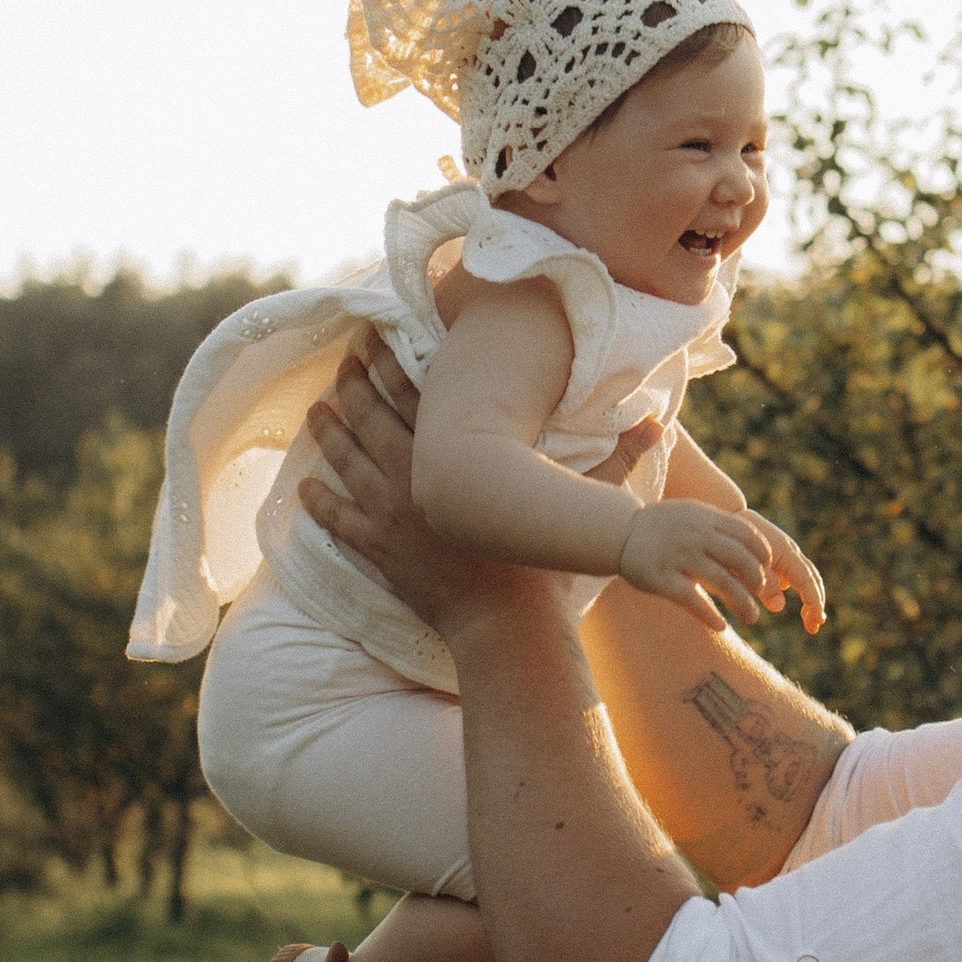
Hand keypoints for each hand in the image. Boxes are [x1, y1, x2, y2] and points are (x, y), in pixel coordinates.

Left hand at [299, 343, 662, 631]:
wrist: (507, 628)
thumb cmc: (545, 568)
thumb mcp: (583, 505)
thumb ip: (617, 462)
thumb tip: (657, 424)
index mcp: (463, 457)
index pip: (421, 394)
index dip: (398, 360)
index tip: (382, 333)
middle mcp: (419, 477)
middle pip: (376, 417)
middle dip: (356, 384)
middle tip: (342, 357)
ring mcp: (393, 516)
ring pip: (349, 462)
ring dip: (329, 433)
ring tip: (316, 408)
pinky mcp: (381, 553)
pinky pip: (340, 523)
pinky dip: (319, 504)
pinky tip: (304, 487)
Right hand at [618, 498, 825, 634]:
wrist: (616, 531)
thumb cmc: (660, 528)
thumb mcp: (690, 515)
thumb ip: (718, 528)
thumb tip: (756, 547)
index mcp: (705, 518)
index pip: (747, 536)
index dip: (763, 556)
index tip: (768, 572)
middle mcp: (694, 535)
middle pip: (740, 560)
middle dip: (758, 582)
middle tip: (765, 597)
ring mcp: (677, 556)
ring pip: (722, 582)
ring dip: (742, 603)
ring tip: (752, 618)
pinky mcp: (660, 579)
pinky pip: (692, 600)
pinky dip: (710, 616)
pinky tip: (721, 627)